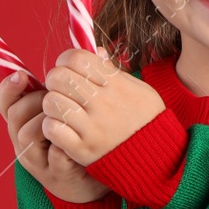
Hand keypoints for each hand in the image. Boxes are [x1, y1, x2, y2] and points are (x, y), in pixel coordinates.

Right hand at [0, 69, 109, 203]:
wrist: (90, 179)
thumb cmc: (78, 139)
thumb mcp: (72, 109)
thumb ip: (78, 82)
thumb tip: (94, 48)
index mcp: (27, 121)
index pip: (7, 102)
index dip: (9, 88)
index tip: (20, 73)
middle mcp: (25, 141)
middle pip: (15, 115)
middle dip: (33, 101)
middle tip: (52, 97)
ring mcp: (39, 160)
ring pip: (29, 135)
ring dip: (46, 121)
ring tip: (66, 117)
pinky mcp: (57, 175)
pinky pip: (56, 158)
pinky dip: (64, 147)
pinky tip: (75, 139)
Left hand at [39, 47, 167, 167]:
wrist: (157, 157)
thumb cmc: (147, 119)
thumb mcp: (140, 89)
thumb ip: (115, 71)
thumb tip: (96, 52)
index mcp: (116, 84)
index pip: (77, 58)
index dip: (66, 59)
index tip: (69, 68)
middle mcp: (103, 103)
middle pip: (59, 77)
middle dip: (55, 80)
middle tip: (61, 88)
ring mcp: (92, 127)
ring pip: (51, 102)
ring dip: (52, 104)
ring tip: (61, 109)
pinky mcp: (83, 149)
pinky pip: (52, 129)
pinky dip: (52, 126)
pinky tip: (62, 127)